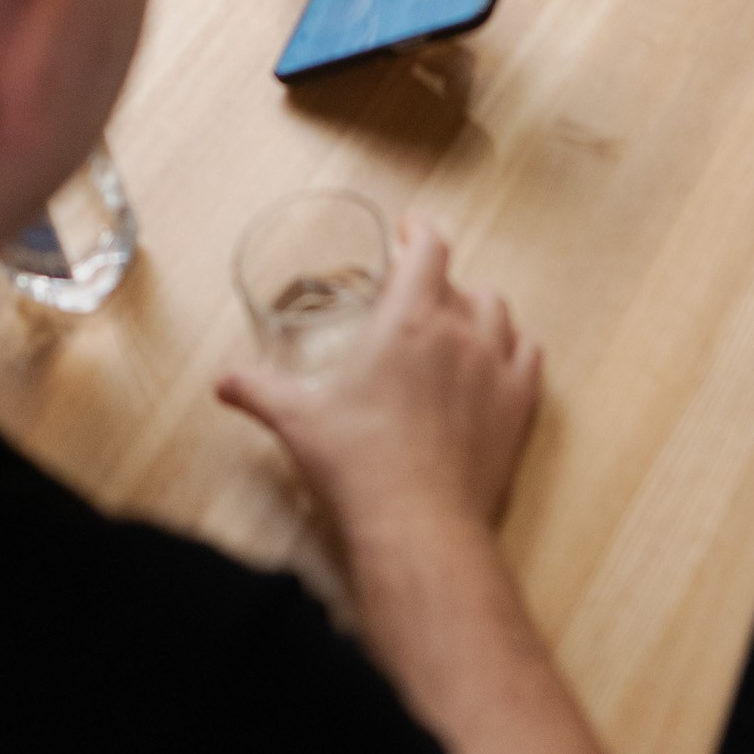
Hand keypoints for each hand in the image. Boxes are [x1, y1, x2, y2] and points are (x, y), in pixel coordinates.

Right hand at [219, 219, 541, 536]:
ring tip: (455, 326)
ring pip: (498, 312)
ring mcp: (496, 367)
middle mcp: (460, 331)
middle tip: (414, 300)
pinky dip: (514, 349)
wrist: (418, 524)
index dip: (419, 231)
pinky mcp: (519, 405)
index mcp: (409, 319)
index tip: (409, 229)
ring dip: (477, 311)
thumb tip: (224, 381)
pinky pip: (529, 354)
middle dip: (437, 283)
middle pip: (460, 282)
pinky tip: (498, 361)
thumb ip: (258, 390)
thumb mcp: (297, 420)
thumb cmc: (358, 465)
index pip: (428, 249)